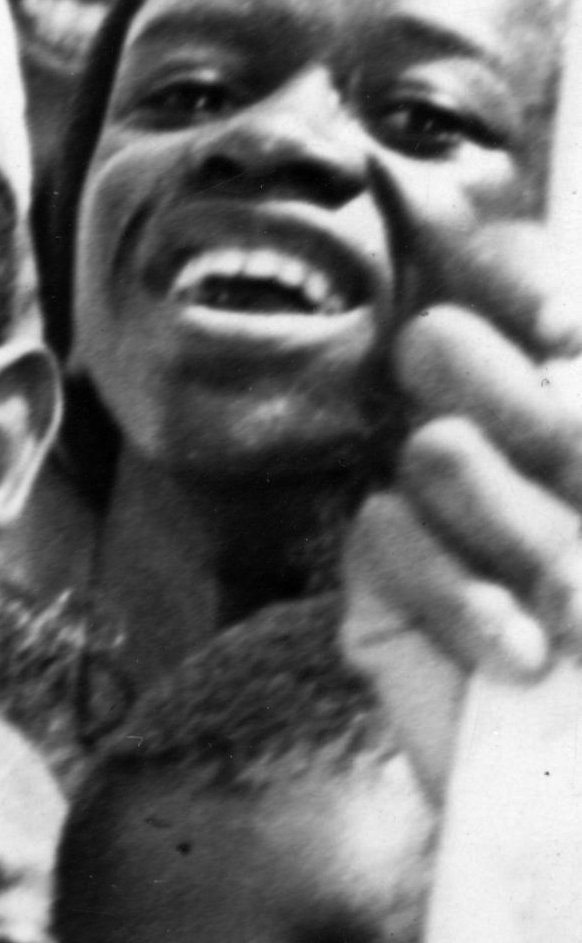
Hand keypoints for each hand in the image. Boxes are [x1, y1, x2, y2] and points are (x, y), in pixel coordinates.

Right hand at [347, 170, 581, 803]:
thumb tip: (570, 372)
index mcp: (562, 418)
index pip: (511, 287)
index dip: (521, 284)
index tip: (569, 338)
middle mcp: (503, 448)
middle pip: (443, 346)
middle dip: (522, 414)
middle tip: (578, 478)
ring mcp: (436, 520)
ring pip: (429, 452)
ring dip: (518, 532)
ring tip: (581, 615)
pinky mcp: (381, 596)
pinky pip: (386, 545)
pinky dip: (460, 600)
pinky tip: (524, 658)